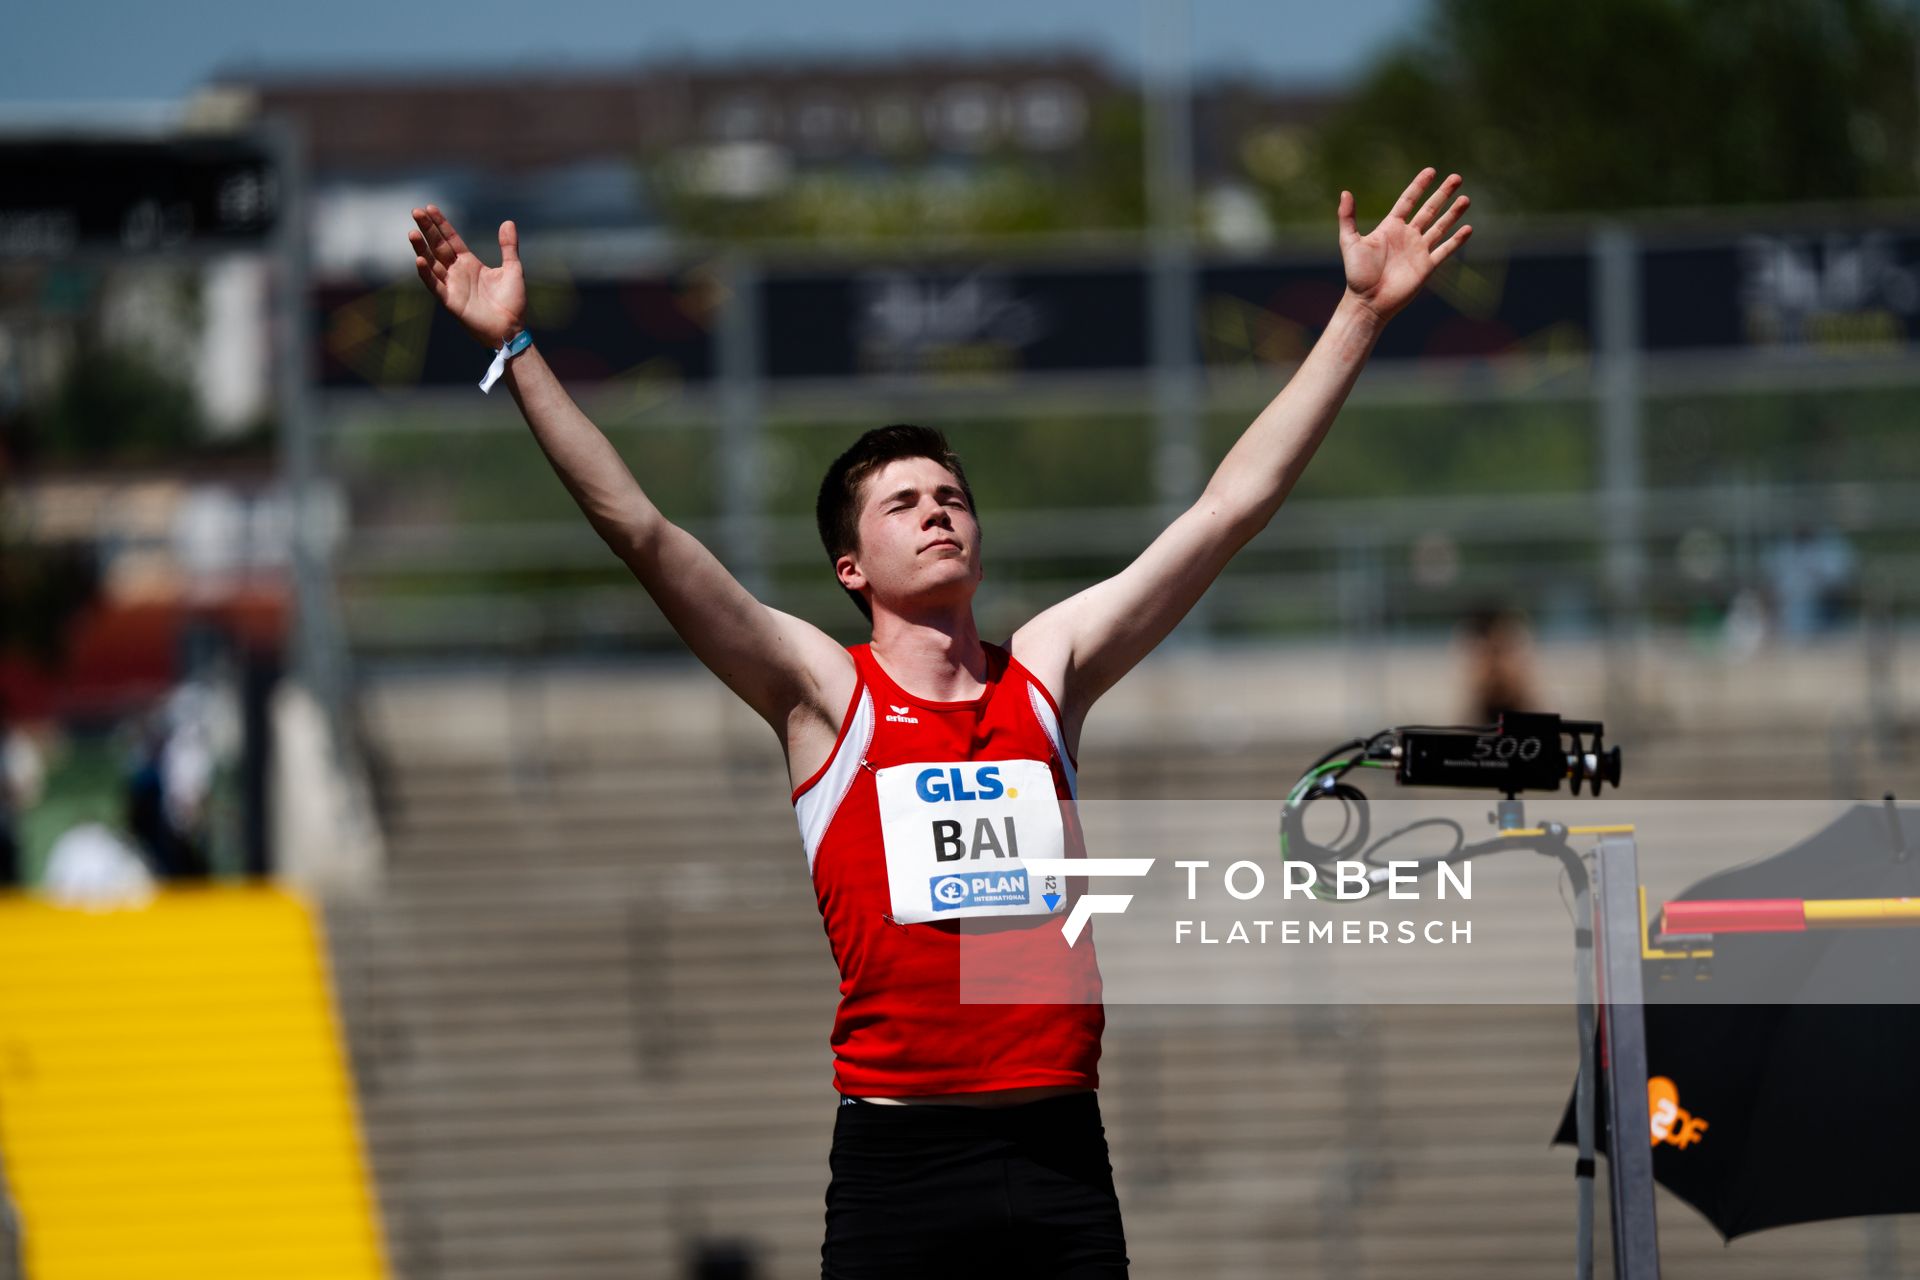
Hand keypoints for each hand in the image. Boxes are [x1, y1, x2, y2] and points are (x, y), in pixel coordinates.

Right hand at [408, 206, 525, 348]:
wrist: (511, 328)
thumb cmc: (513, 302)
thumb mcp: (513, 269)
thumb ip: (508, 246)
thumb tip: (508, 222)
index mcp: (469, 263)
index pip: (450, 239)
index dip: (440, 224)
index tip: (430, 208)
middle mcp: (457, 272)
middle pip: (438, 246)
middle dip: (427, 229)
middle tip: (416, 211)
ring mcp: (452, 285)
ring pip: (431, 263)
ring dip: (421, 248)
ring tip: (412, 232)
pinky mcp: (450, 301)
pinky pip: (434, 285)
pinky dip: (426, 273)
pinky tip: (420, 259)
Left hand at [1337, 169, 1471, 322]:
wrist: (1368, 302)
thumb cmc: (1357, 274)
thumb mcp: (1349, 242)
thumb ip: (1347, 217)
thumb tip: (1345, 192)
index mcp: (1390, 227)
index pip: (1408, 200)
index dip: (1419, 186)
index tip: (1431, 171)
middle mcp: (1407, 236)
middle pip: (1429, 210)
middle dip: (1443, 194)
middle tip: (1456, 178)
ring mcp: (1418, 250)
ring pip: (1440, 227)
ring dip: (1453, 214)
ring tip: (1466, 199)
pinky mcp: (1426, 266)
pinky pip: (1445, 250)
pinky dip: (1456, 240)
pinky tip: (1468, 229)